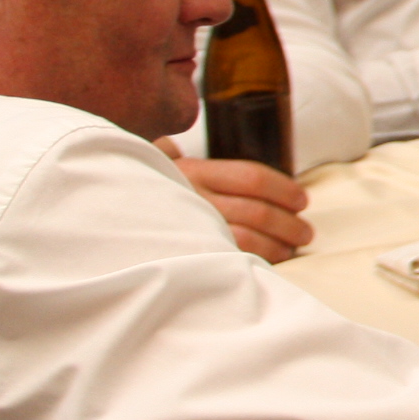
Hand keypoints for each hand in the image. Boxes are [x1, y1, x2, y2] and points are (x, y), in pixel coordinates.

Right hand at [161, 148, 312, 261]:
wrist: (112, 217)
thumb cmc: (148, 195)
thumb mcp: (165, 168)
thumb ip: (188, 160)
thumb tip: (202, 155)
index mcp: (193, 172)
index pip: (252, 178)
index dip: (284, 189)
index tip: (302, 200)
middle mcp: (191, 199)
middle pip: (256, 211)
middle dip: (288, 224)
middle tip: (306, 232)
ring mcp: (187, 229)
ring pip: (246, 239)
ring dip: (277, 245)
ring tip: (292, 248)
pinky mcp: (184, 256)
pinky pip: (228, 260)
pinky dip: (255, 263)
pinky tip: (268, 263)